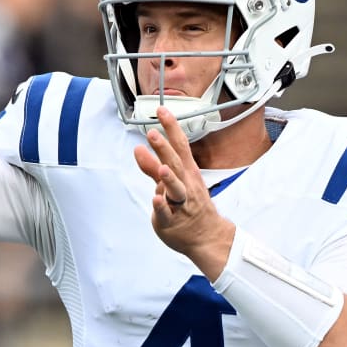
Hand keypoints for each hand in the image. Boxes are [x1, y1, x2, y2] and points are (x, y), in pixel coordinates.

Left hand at [133, 107, 234, 274]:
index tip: (161, 110)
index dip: (171, 128)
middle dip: (164, 149)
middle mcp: (186, 185)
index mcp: (187, 173)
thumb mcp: (172, 182)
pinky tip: (156, 199)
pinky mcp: (171, 222)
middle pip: (176, 164)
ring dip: (169, 178)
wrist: (207, 236)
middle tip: (153, 133)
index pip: (180, 146)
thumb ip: (152, 167)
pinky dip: (161, 206)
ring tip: (161, 168)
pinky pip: (166, 213)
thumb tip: (138, 149)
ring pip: (175, 189)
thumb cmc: (189, 205)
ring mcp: (180, 204)